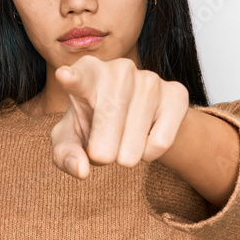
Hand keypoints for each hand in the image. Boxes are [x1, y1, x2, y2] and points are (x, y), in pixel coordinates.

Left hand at [50, 55, 189, 178]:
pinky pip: (160, 142)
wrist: (140, 120)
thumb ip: (65, 154)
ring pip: (134, 143)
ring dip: (126, 155)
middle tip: (103, 150)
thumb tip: (81, 169)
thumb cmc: (95, 126)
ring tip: (124, 140)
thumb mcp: (71, 140)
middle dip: (102, 152)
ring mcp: (150, 79)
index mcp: (88, 73)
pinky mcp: (176, 94)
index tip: (63, 76)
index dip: (72, 79)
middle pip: (106, 128)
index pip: (80, 78)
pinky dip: (149, 153)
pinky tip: (146, 138)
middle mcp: (119, 69)